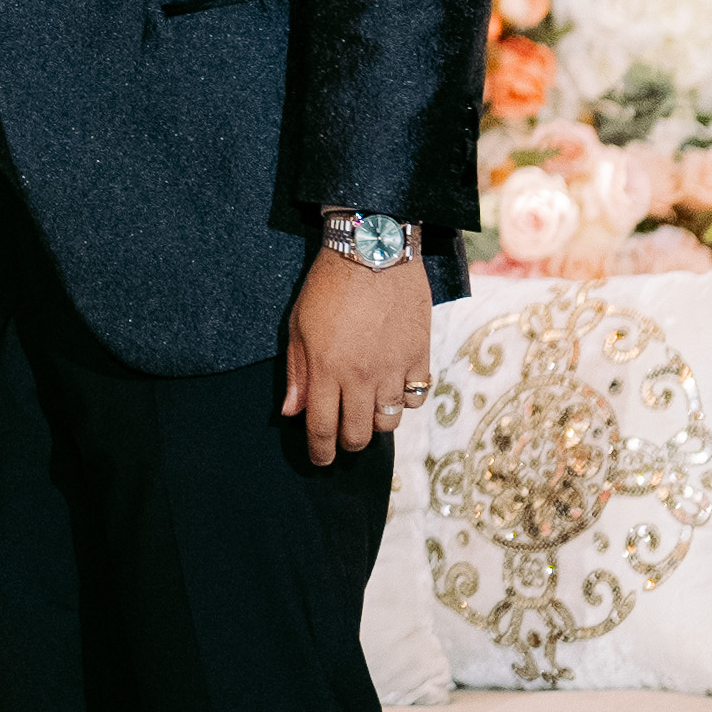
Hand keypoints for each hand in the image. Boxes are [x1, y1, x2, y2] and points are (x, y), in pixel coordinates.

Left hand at [281, 245, 427, 466]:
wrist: (374, 250)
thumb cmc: (328, 285)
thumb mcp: (298, 326)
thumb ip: (297, 372)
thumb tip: (292, 413)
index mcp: (327, 369)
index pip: (322, 428)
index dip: (319, 452)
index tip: (319, 461)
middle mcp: (361, 376)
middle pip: (358, 434)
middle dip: (347, 444)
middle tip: (343, 438)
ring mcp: (394, 368)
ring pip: (388, 421)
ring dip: (375, 423)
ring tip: (367, 410)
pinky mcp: (419, 356)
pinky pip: (416, 398)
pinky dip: (404, 401)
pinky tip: (393, 389)